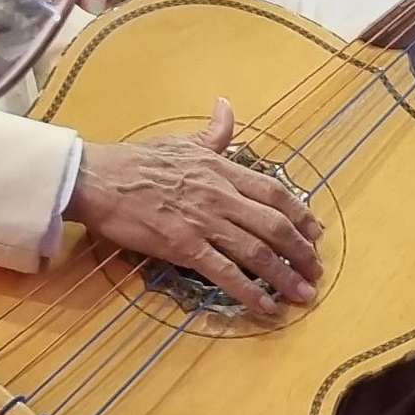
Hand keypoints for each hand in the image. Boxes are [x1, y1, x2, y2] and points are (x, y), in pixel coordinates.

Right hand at [70, 99, 324, 317]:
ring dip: (285, 275)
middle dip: (301, 251)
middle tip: (315, 271)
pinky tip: (266, 307)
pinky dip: (249, 292)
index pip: (275, 193)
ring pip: (257, 251)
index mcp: (223, 170)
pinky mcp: (185, 247)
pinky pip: (225, 273)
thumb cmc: (137, 161)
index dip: (302, 215)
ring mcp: (204, 222)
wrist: (98, 179)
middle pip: (275, 225)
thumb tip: (228, 106)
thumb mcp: (182, 141)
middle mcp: (221, 195)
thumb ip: (213, 132)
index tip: (316, 233)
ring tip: (302, 294)